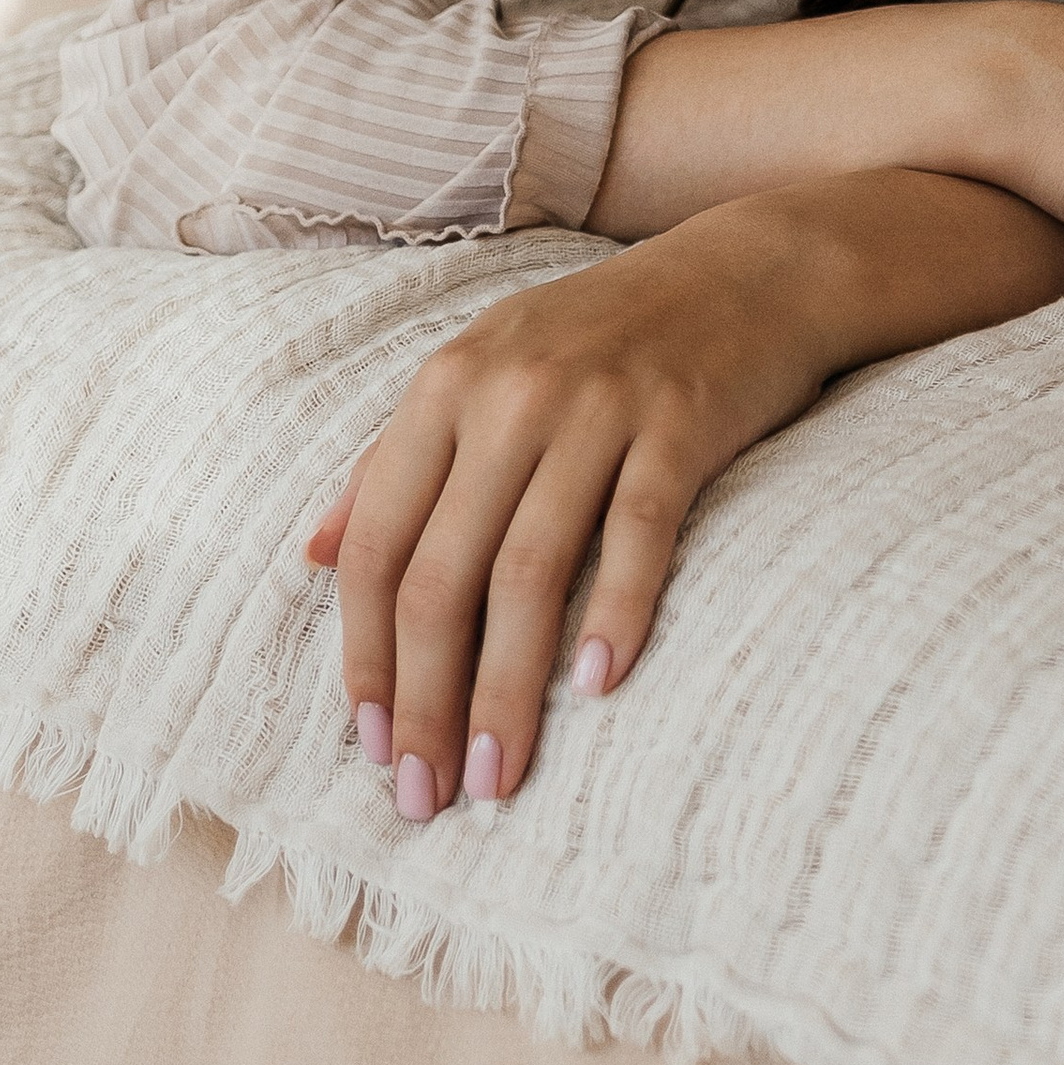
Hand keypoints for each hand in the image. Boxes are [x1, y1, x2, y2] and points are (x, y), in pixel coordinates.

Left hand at [307, 169, 1063, 817]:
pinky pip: (640, 528)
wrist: (750, 269)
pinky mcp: (681, 419)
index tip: (371, 746)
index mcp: (447, 387)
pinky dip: (617, 609)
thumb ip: (395, 459)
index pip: (377, 544)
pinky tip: (601, 684)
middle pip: (443, 574)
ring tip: (500, 775)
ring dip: (508, 689)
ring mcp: (599, 405)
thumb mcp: (484, 373)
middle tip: (428, 795)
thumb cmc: (606, 336)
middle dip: (427, 700)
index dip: (365, 655)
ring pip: (530, 571)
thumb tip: (312, 555)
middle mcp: (511, 394)